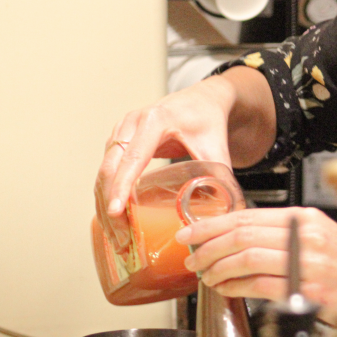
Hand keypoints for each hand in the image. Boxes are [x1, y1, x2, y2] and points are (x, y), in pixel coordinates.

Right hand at [95, 75, 238, 253]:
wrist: (202, 99)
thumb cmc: (208, 119)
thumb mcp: (217, 147)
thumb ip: (223, 178)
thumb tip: (232, 211)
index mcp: (155, 121)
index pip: (132, 157)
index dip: (122, 186)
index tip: (117, 212)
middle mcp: (132, 123)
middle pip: (110, 167)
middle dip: (110, 204)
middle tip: (120, 238)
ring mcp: (121, 130)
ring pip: (103, 171)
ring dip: (104, 204)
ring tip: (117, 237)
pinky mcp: (119, 140)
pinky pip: (106, 169)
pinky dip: (106, 194)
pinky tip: (114, 220)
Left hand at [176, 206, 336, 323]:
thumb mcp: (319, 238)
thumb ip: (284, 233)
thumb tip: (239, 236)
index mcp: (305, 218)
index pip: (248, 215)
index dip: (213, 223)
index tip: (192, 230)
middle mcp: (305, 235)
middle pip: (242, 234)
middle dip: (208, 245)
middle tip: (192, 255)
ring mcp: (307, 262)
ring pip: (246, 258)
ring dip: (218, 267)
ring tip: (205, 274)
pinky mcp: (307, 288)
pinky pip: (260, 284)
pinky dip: (236, 286)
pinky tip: (225, 288)